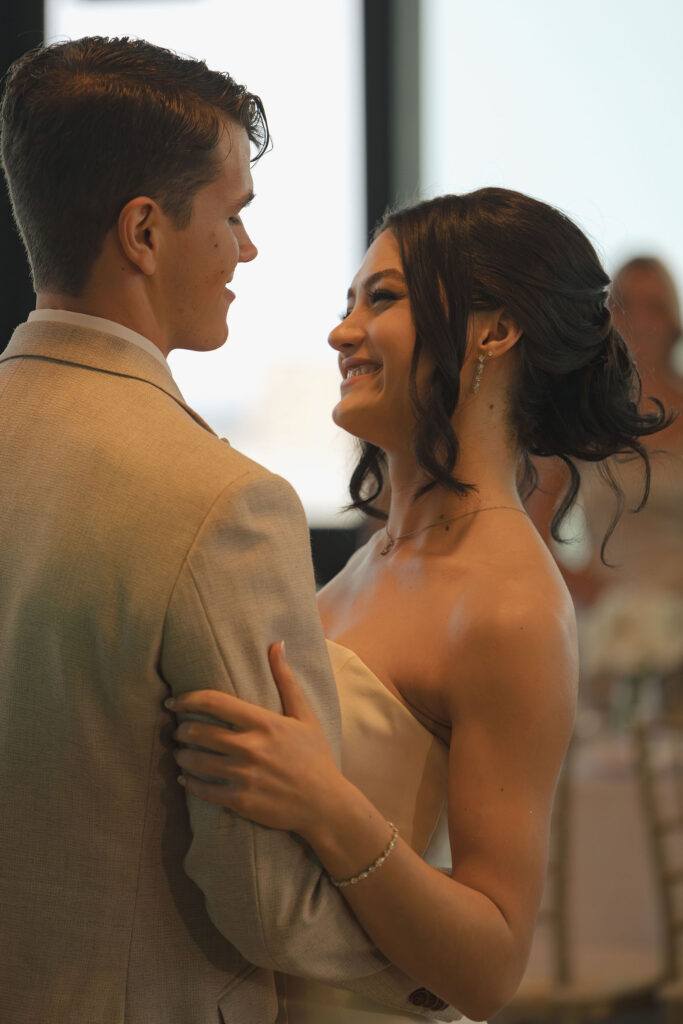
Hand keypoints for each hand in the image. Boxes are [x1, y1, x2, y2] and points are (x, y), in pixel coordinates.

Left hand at [165, 642, 347, 838]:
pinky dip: (189, 784)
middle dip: (181, 729)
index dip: (187, 699)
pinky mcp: (241, 801)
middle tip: (178, 730)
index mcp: (264, 723)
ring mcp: (244, 775)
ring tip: (180, 752)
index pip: (214, 702)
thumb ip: (286, 680)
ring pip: (196, 761)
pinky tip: (185, 779)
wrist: (326, 804)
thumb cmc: (316, 757)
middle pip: (199, 732)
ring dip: (181, 755)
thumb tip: (278, 645)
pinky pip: (204, 790)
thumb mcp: (305, 716)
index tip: (174, 702)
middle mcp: (251, 747)